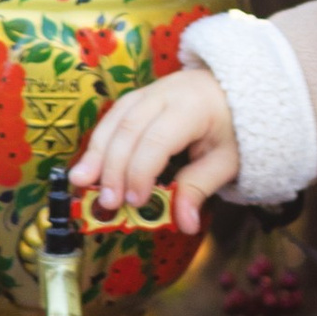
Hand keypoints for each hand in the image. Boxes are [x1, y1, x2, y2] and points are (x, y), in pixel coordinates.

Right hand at [70, 66, 238, 235]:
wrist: (234, 91)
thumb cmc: (232, 127)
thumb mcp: (226, 160)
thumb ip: (199, 188)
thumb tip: (184, 224)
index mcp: (192, 107)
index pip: (157, 139)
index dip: (141, 171)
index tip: (134, 201)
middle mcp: (165, 93)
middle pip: (129, 128)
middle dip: (113, 167)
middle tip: (107, 202)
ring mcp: (149, 91)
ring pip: (115, 119)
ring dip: (96, 153)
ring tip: (81, 182)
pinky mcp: (138, 97)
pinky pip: (113, 117)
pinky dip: (99, 143)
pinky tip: (90, 165)